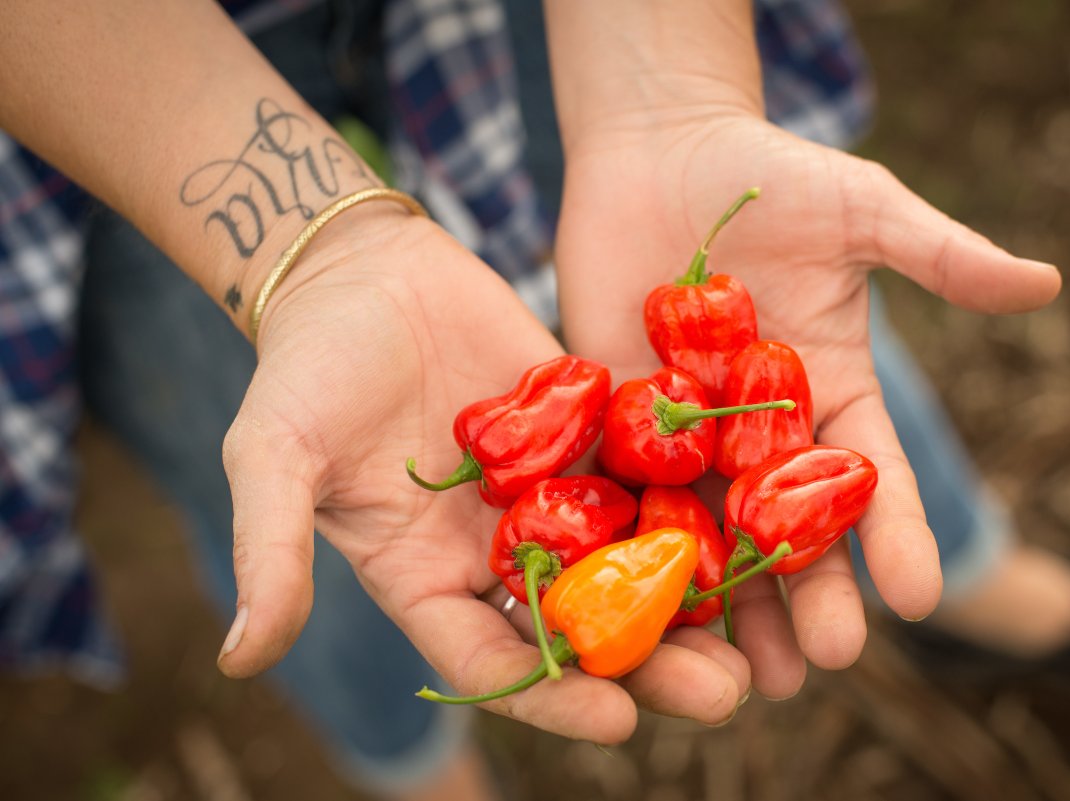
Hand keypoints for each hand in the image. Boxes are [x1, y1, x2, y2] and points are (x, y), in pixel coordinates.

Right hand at [214, 207, 748, 741]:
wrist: (362, 273)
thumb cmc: (307, 367)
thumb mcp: (274, 457)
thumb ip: (271, 550)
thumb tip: (240, 660)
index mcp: (425, 578)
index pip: (491, 660)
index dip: (552, 696)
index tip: (619, 720)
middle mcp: (494, 551)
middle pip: (579, 628)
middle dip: (649, 663)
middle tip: (723, 695)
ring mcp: (547, 495)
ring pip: (624, 564)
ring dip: (687, 602)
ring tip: (754, 634)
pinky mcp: (583, 435)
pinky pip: (640, 478)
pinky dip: (689, 505)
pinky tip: (750, 525)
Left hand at [555, 113, 1060, 697]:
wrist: (658, 150)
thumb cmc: (769, 173)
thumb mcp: (863, 209)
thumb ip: (939, 254)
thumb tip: (1044, 283)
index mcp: (829, 392)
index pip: (870, 476)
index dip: (896, 533)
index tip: (916, 595)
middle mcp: (761, 430)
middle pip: (792, 527)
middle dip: (812, 593)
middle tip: (823, 660)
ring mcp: (686, 430)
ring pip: (712, 529)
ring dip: (729, 601)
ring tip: (743, 670)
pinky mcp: (615, 418)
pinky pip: (627, 487)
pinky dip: (637, 543)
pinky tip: (642, 598)